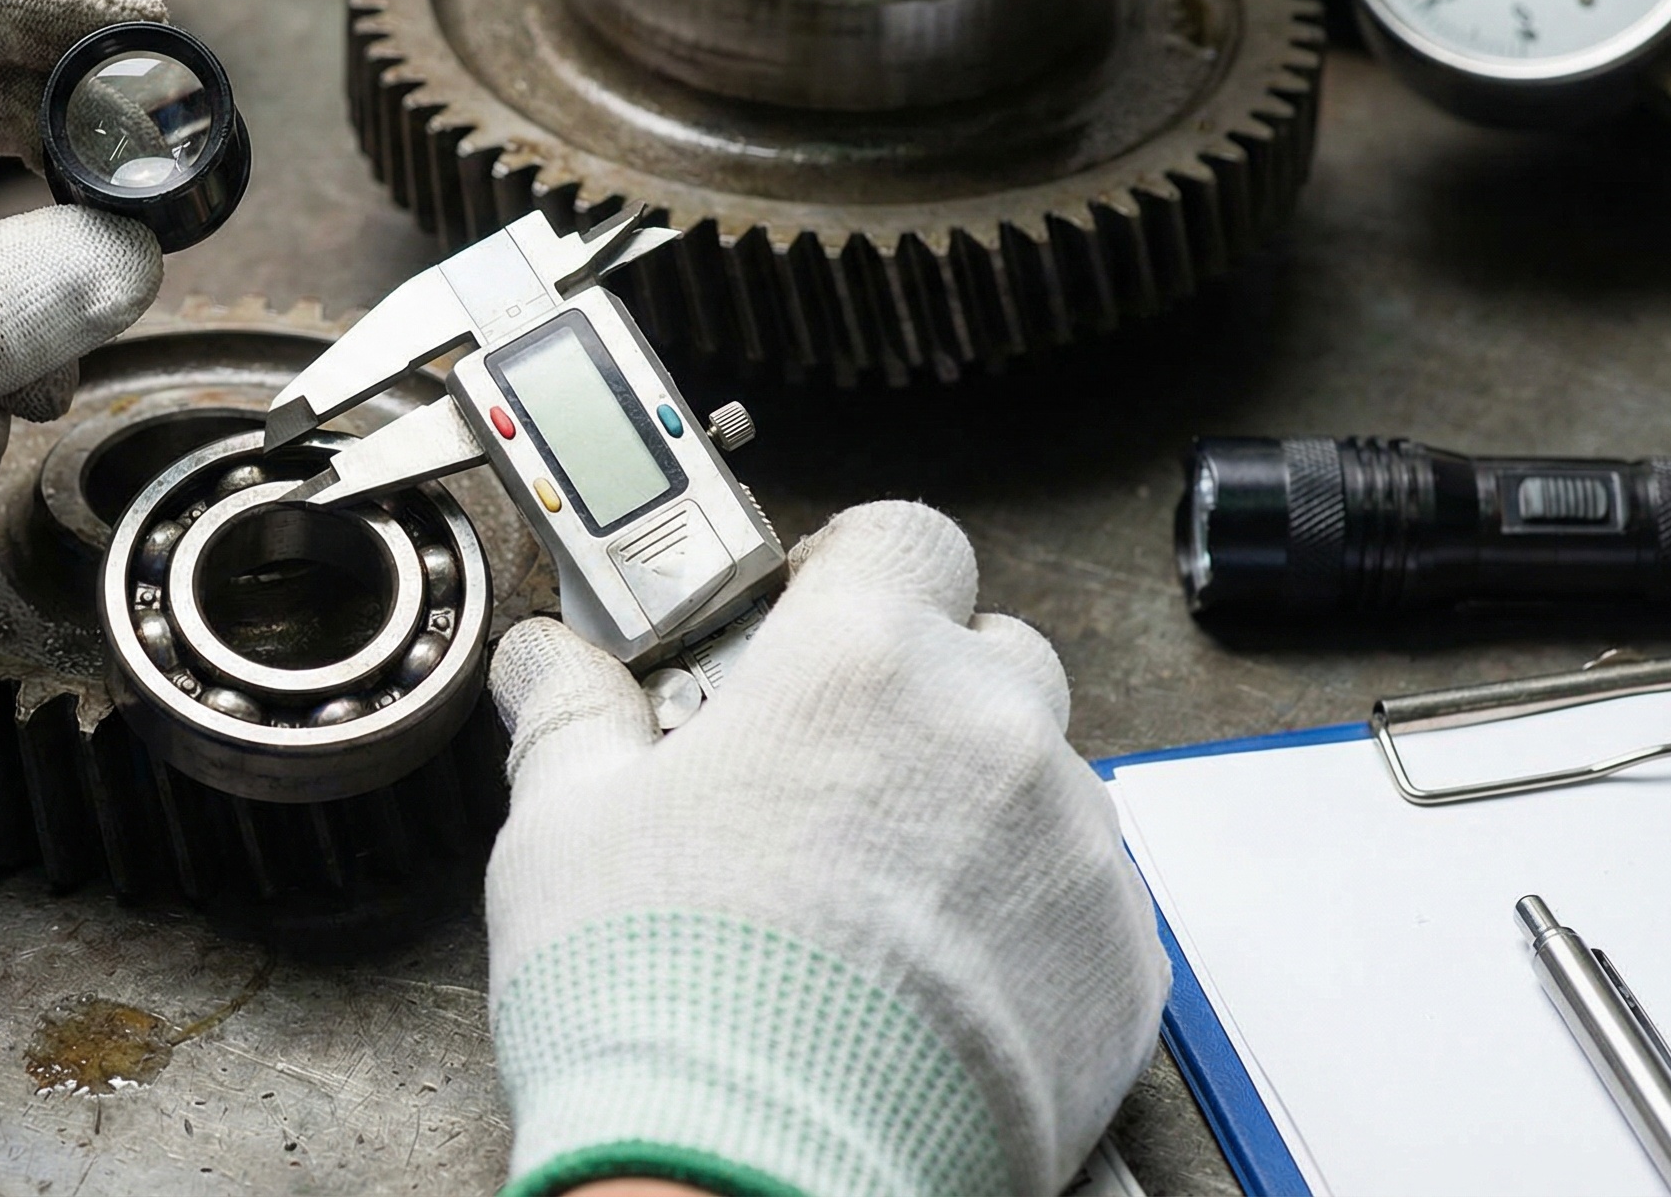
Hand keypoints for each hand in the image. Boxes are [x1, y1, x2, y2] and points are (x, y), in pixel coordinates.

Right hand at [483, 503, 1168, 1196]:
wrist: (756, 1182)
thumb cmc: (658, 1002)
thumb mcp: (567, 827)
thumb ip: (574, 714)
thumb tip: (549, 663)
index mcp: (862, 661)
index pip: (907, 538)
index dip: (858, 573)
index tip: (816, 623)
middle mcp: (993, 731)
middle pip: (992, 655)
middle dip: (924, 695)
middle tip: (833, 774)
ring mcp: (1074, 849)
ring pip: (1046, 782)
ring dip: (978, 812)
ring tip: (877, 906)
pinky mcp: (1121, 965)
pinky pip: (1088, 903)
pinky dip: (1028, 925)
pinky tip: (934, 983)